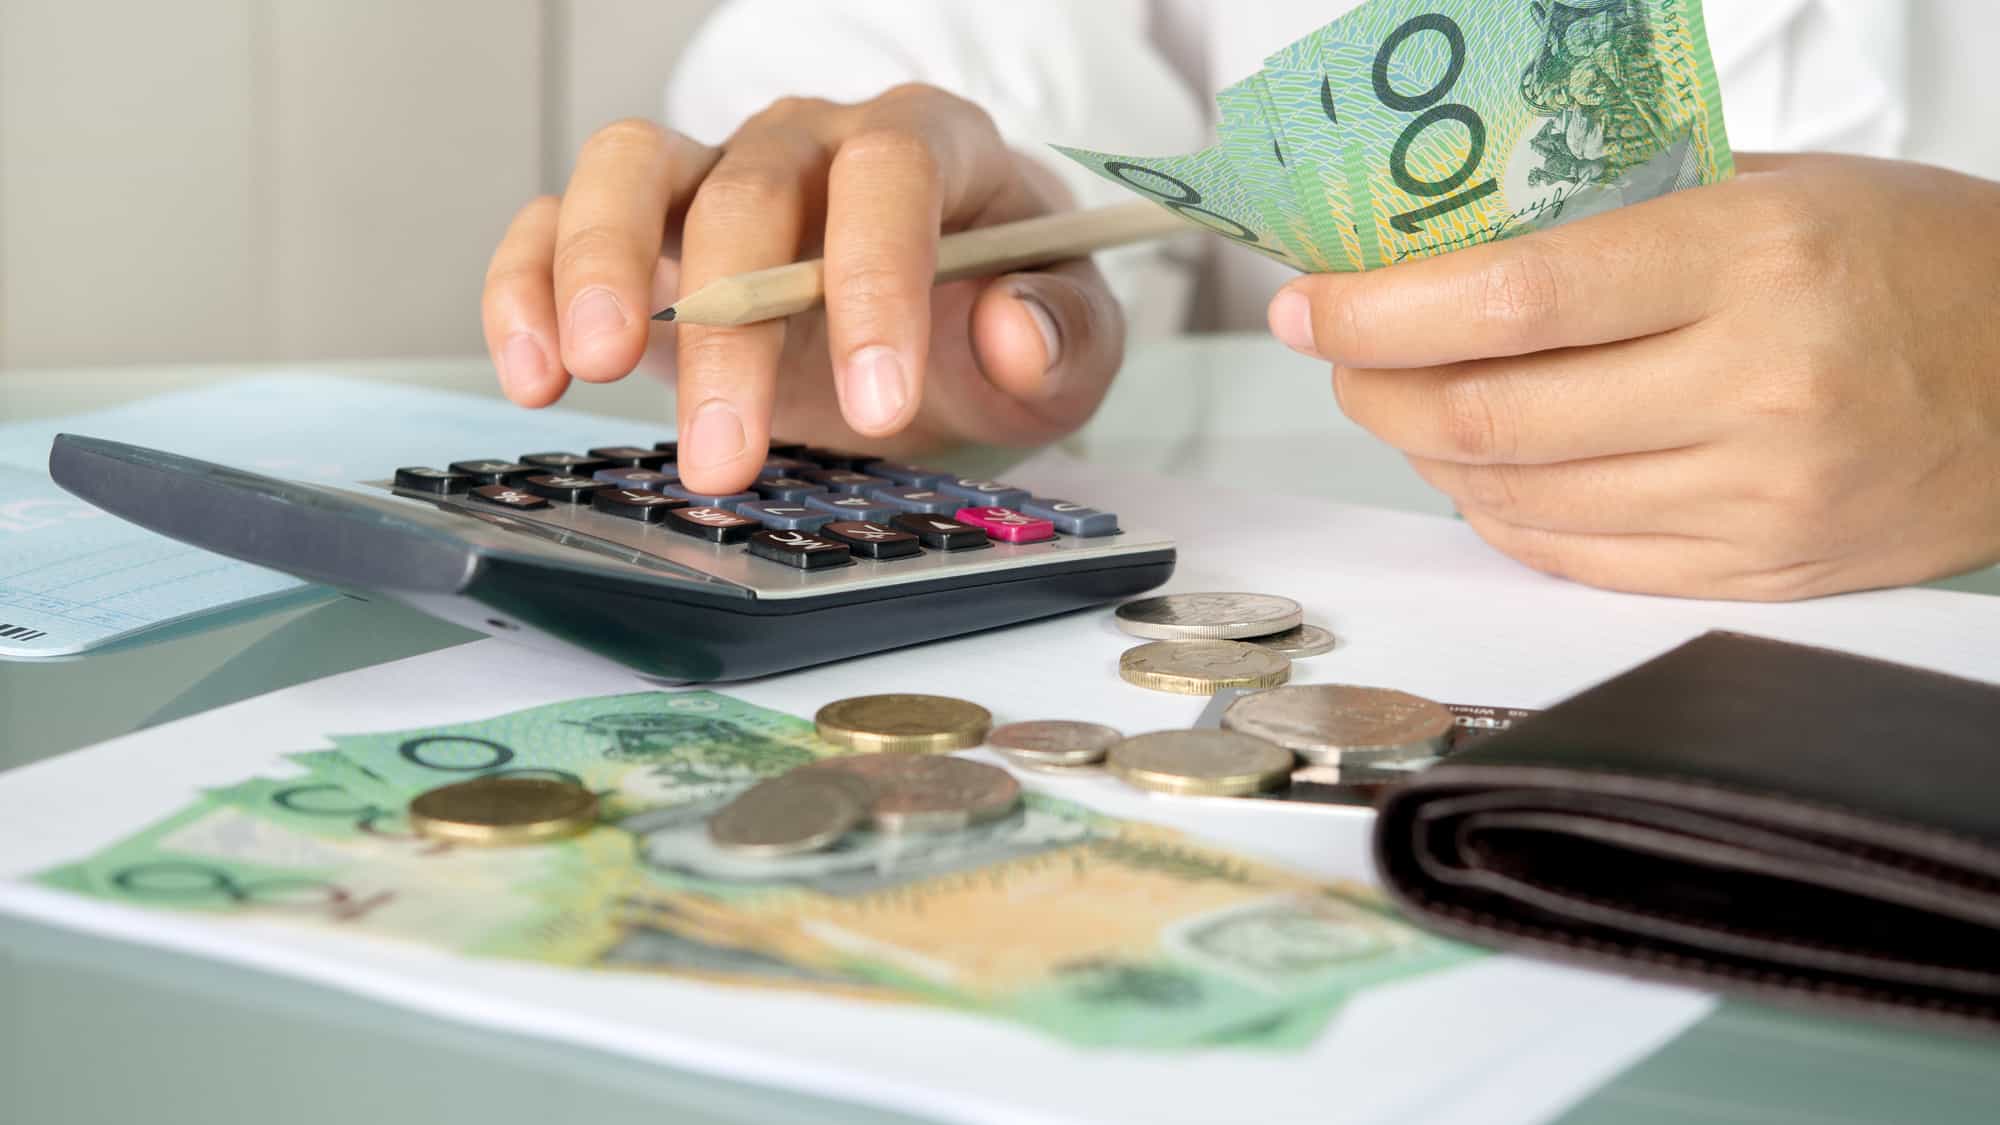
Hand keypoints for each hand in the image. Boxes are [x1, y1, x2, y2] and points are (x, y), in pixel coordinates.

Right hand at [482, 85, 1123, 492]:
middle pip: (752, 190)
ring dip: (601, 265)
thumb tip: (1014, 331)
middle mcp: (812, 142)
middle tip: (728, 454)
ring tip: (592, 369)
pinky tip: (536, 375)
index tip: (877, 404)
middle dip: (734, 328)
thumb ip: (1061, 338)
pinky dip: (528, 285)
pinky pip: (557, 220)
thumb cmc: (997, 321)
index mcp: (929, 146)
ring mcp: (716, 175)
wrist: (939, 329)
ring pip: (632, 167)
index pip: (892, 175)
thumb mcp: (1069, 348)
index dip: (877, 282)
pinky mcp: (643, 232)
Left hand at [1269, 153, 1999, 599]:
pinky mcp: (1756, 569)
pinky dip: (1501, 513)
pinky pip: (1575, 557)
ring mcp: (1755, 495)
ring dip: (1428, 453)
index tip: (1312, 304)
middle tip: (1340, 355)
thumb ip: (1610, 222)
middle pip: (1490, 415)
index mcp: (1751, 261)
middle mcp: (1753, 387)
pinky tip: (1485, 469)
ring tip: (1407, 403)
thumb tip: (1437, 252)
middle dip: (1377, 388)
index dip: (1380, 310)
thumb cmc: (1913, 262)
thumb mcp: (1772, 192)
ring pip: (1517, 497)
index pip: (1511, 298)